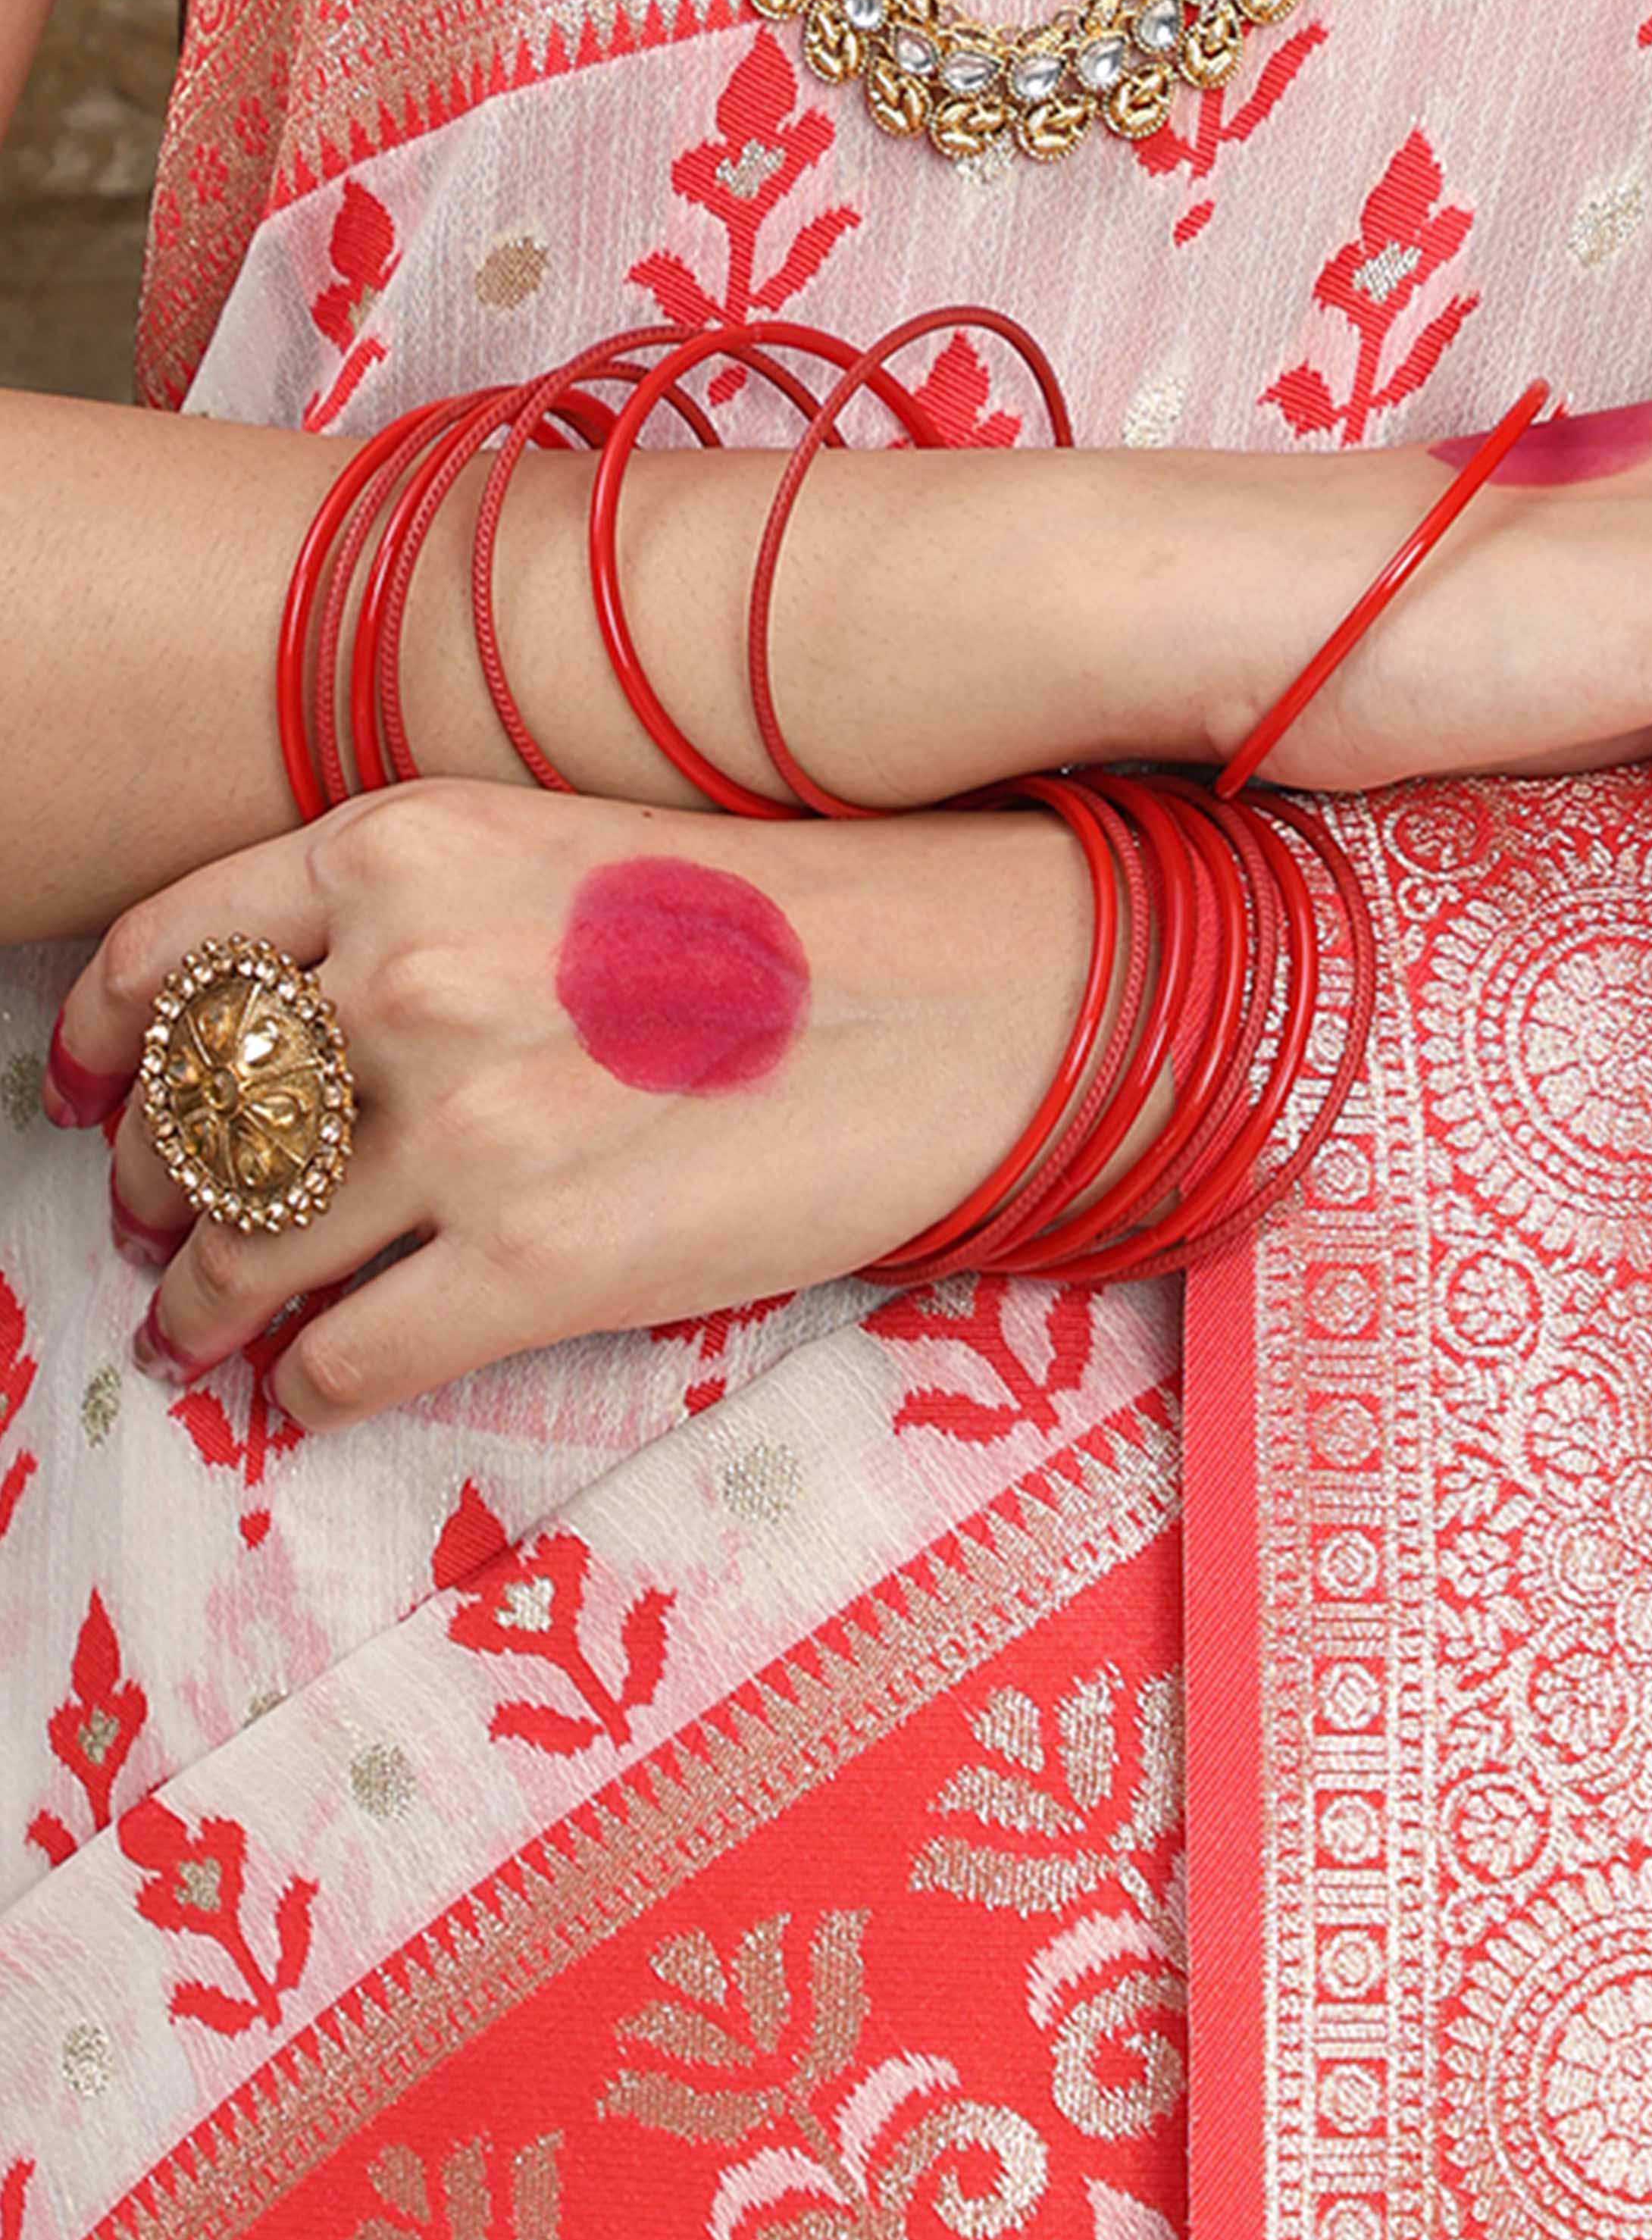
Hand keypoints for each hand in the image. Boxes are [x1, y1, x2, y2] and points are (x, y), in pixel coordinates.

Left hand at [56, 779, 1089, 1427]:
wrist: (971, 995)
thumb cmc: (793, 927)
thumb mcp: (563, 851)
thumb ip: (417, 920)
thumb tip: (301, 1046)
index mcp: (399, 846)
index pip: (165, 956)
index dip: (104, 1048)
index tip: (92, 1104)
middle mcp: (404, 976)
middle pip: (197, 1118)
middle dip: (163, 1200)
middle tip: (168, 1247)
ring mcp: (466, 1124)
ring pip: (251, 1252)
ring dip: (213, 1314)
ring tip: (211, 1342)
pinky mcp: (541, 1262)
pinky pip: (351, 1355)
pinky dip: (313, 1388)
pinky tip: (320, 1392)